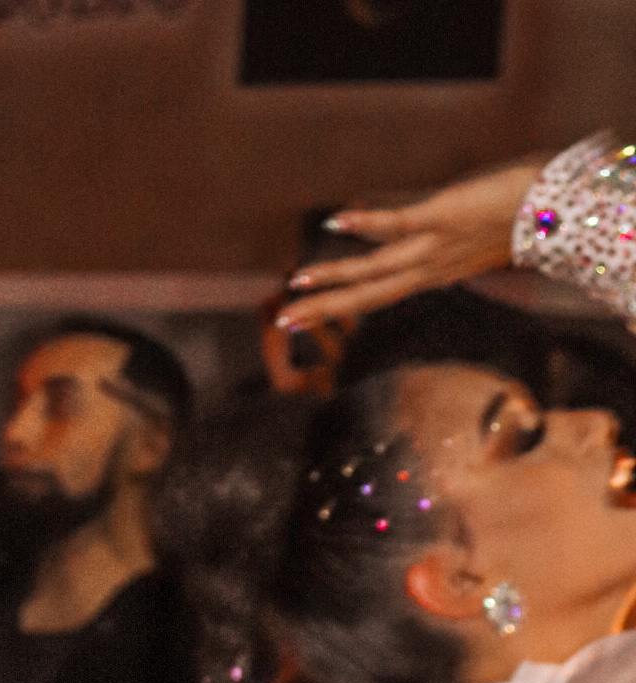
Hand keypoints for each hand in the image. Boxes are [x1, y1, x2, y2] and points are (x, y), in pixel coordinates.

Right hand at [275, 158, 543, 332]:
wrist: (553, 208)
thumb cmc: (517, 215)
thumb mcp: (473, 234)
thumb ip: (441, 234)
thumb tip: (417, 228)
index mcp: (433, 275)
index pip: (376, 295)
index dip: (339, 307)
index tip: (304, 316)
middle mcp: (428, 269)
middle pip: (367, 295)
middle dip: (323, 309)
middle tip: (284, 319)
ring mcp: (433, 247)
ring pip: (374, 270)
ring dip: (335, 278)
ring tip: (297, 282)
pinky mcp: (441, 218)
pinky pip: (397, 224)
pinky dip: (367, 224)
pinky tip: (337, 222)